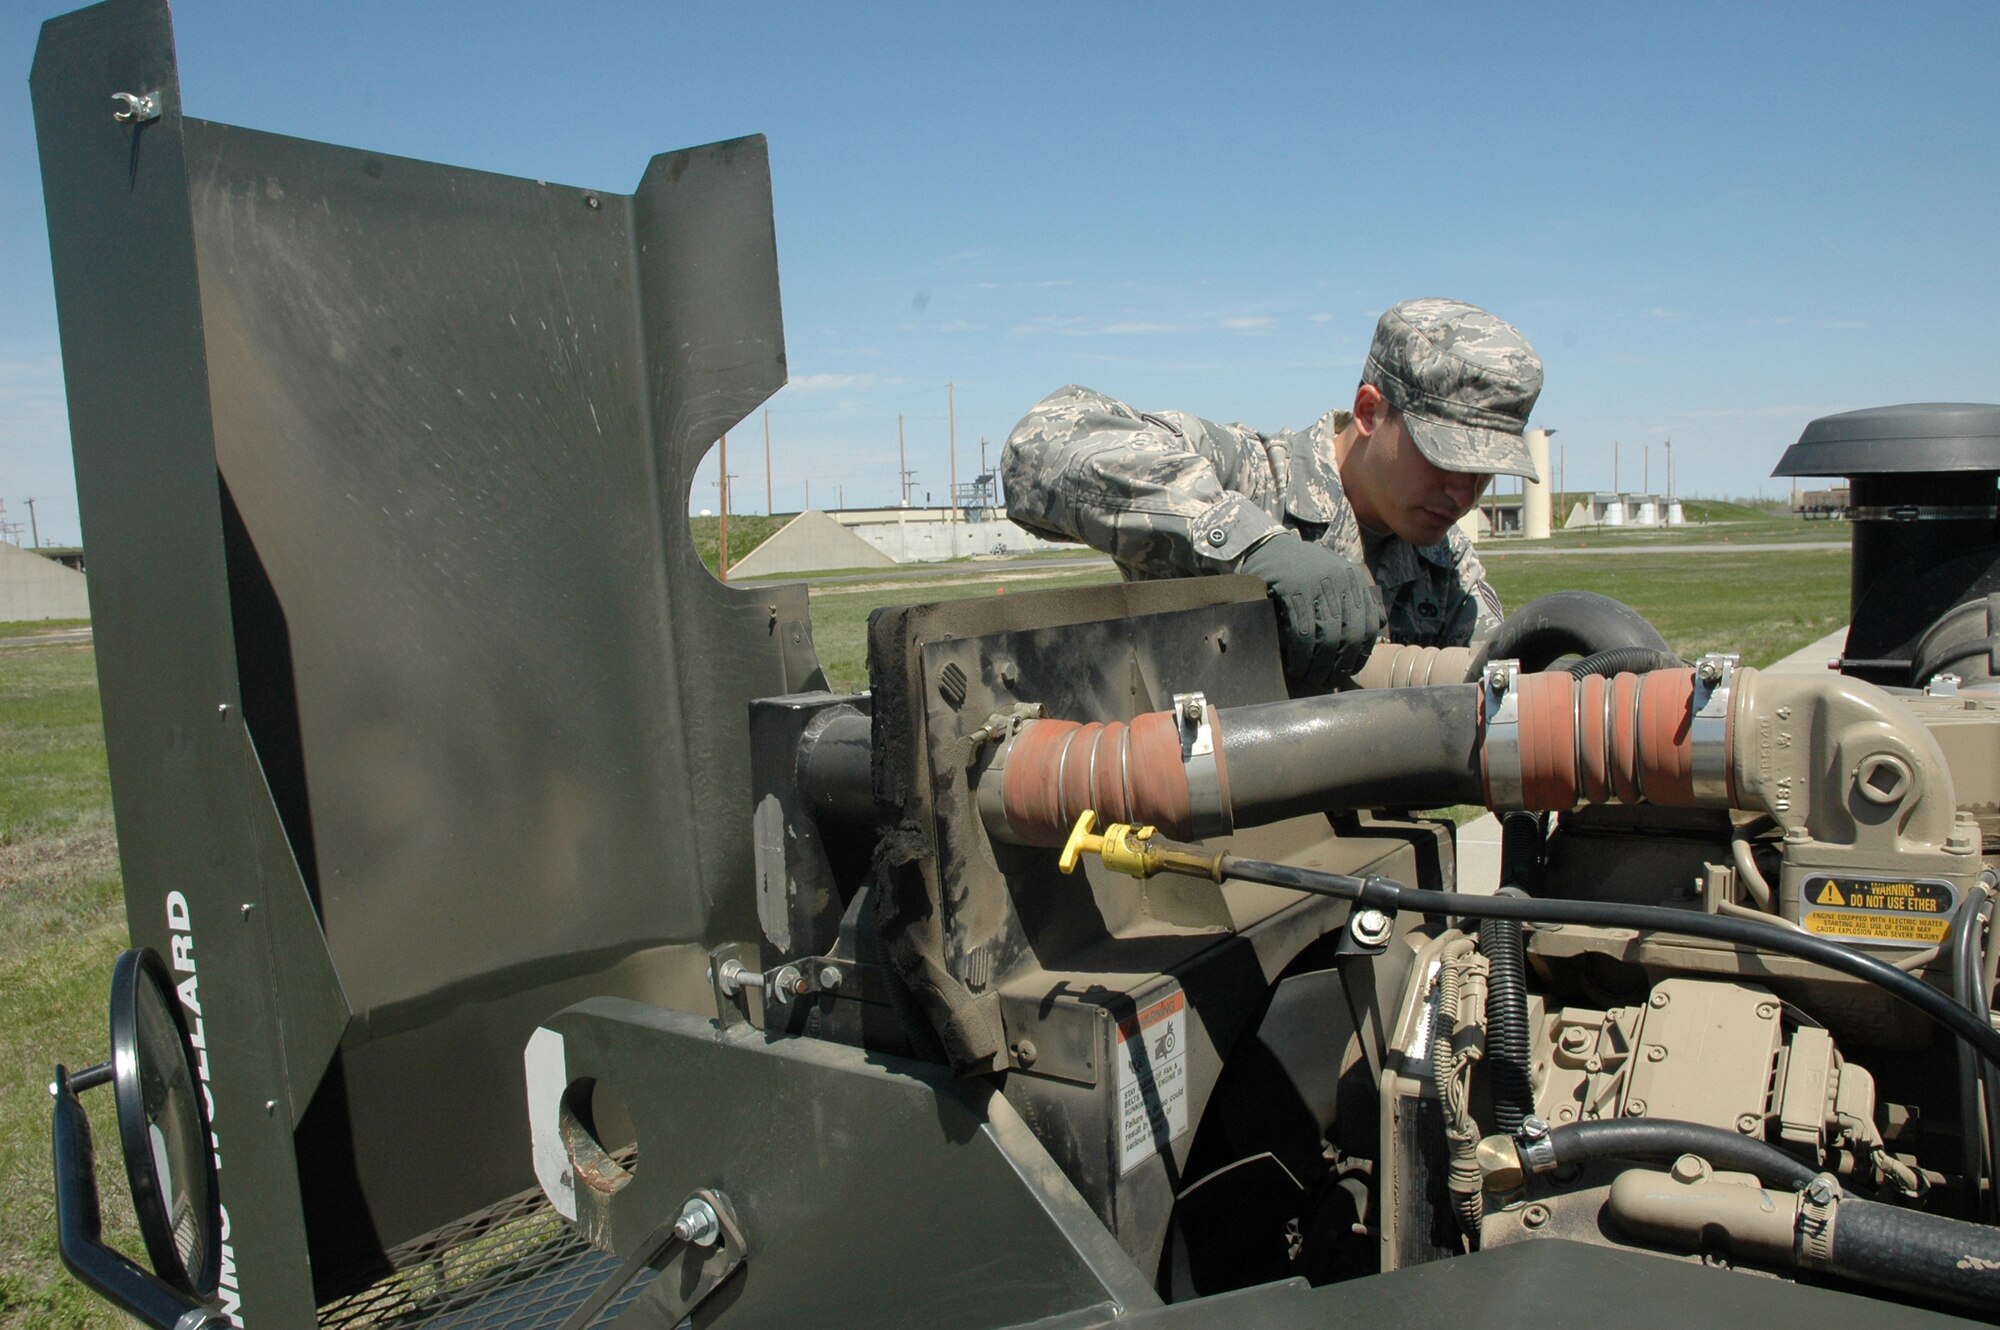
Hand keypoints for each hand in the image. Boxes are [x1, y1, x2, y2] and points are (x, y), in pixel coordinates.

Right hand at [1240, 534, 1384, 687]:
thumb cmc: (1301, 567)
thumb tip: (1380, 624)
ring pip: (1328, 638)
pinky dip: (1301, 655)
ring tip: (1311, 677)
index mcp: (1354, 579)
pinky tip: (1296, 666)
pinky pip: (1303, 633)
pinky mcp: (1294, 590)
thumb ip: (1357, 598)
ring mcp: (1318, 585)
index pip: (1368, 624)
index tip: (1348, 670)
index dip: (1361, 653)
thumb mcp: (1335, 576)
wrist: (1266, 546)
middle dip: (1340, 665)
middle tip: (1329, 681)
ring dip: (1319, 665)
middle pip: (1350, 635)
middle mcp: (1341, 580)